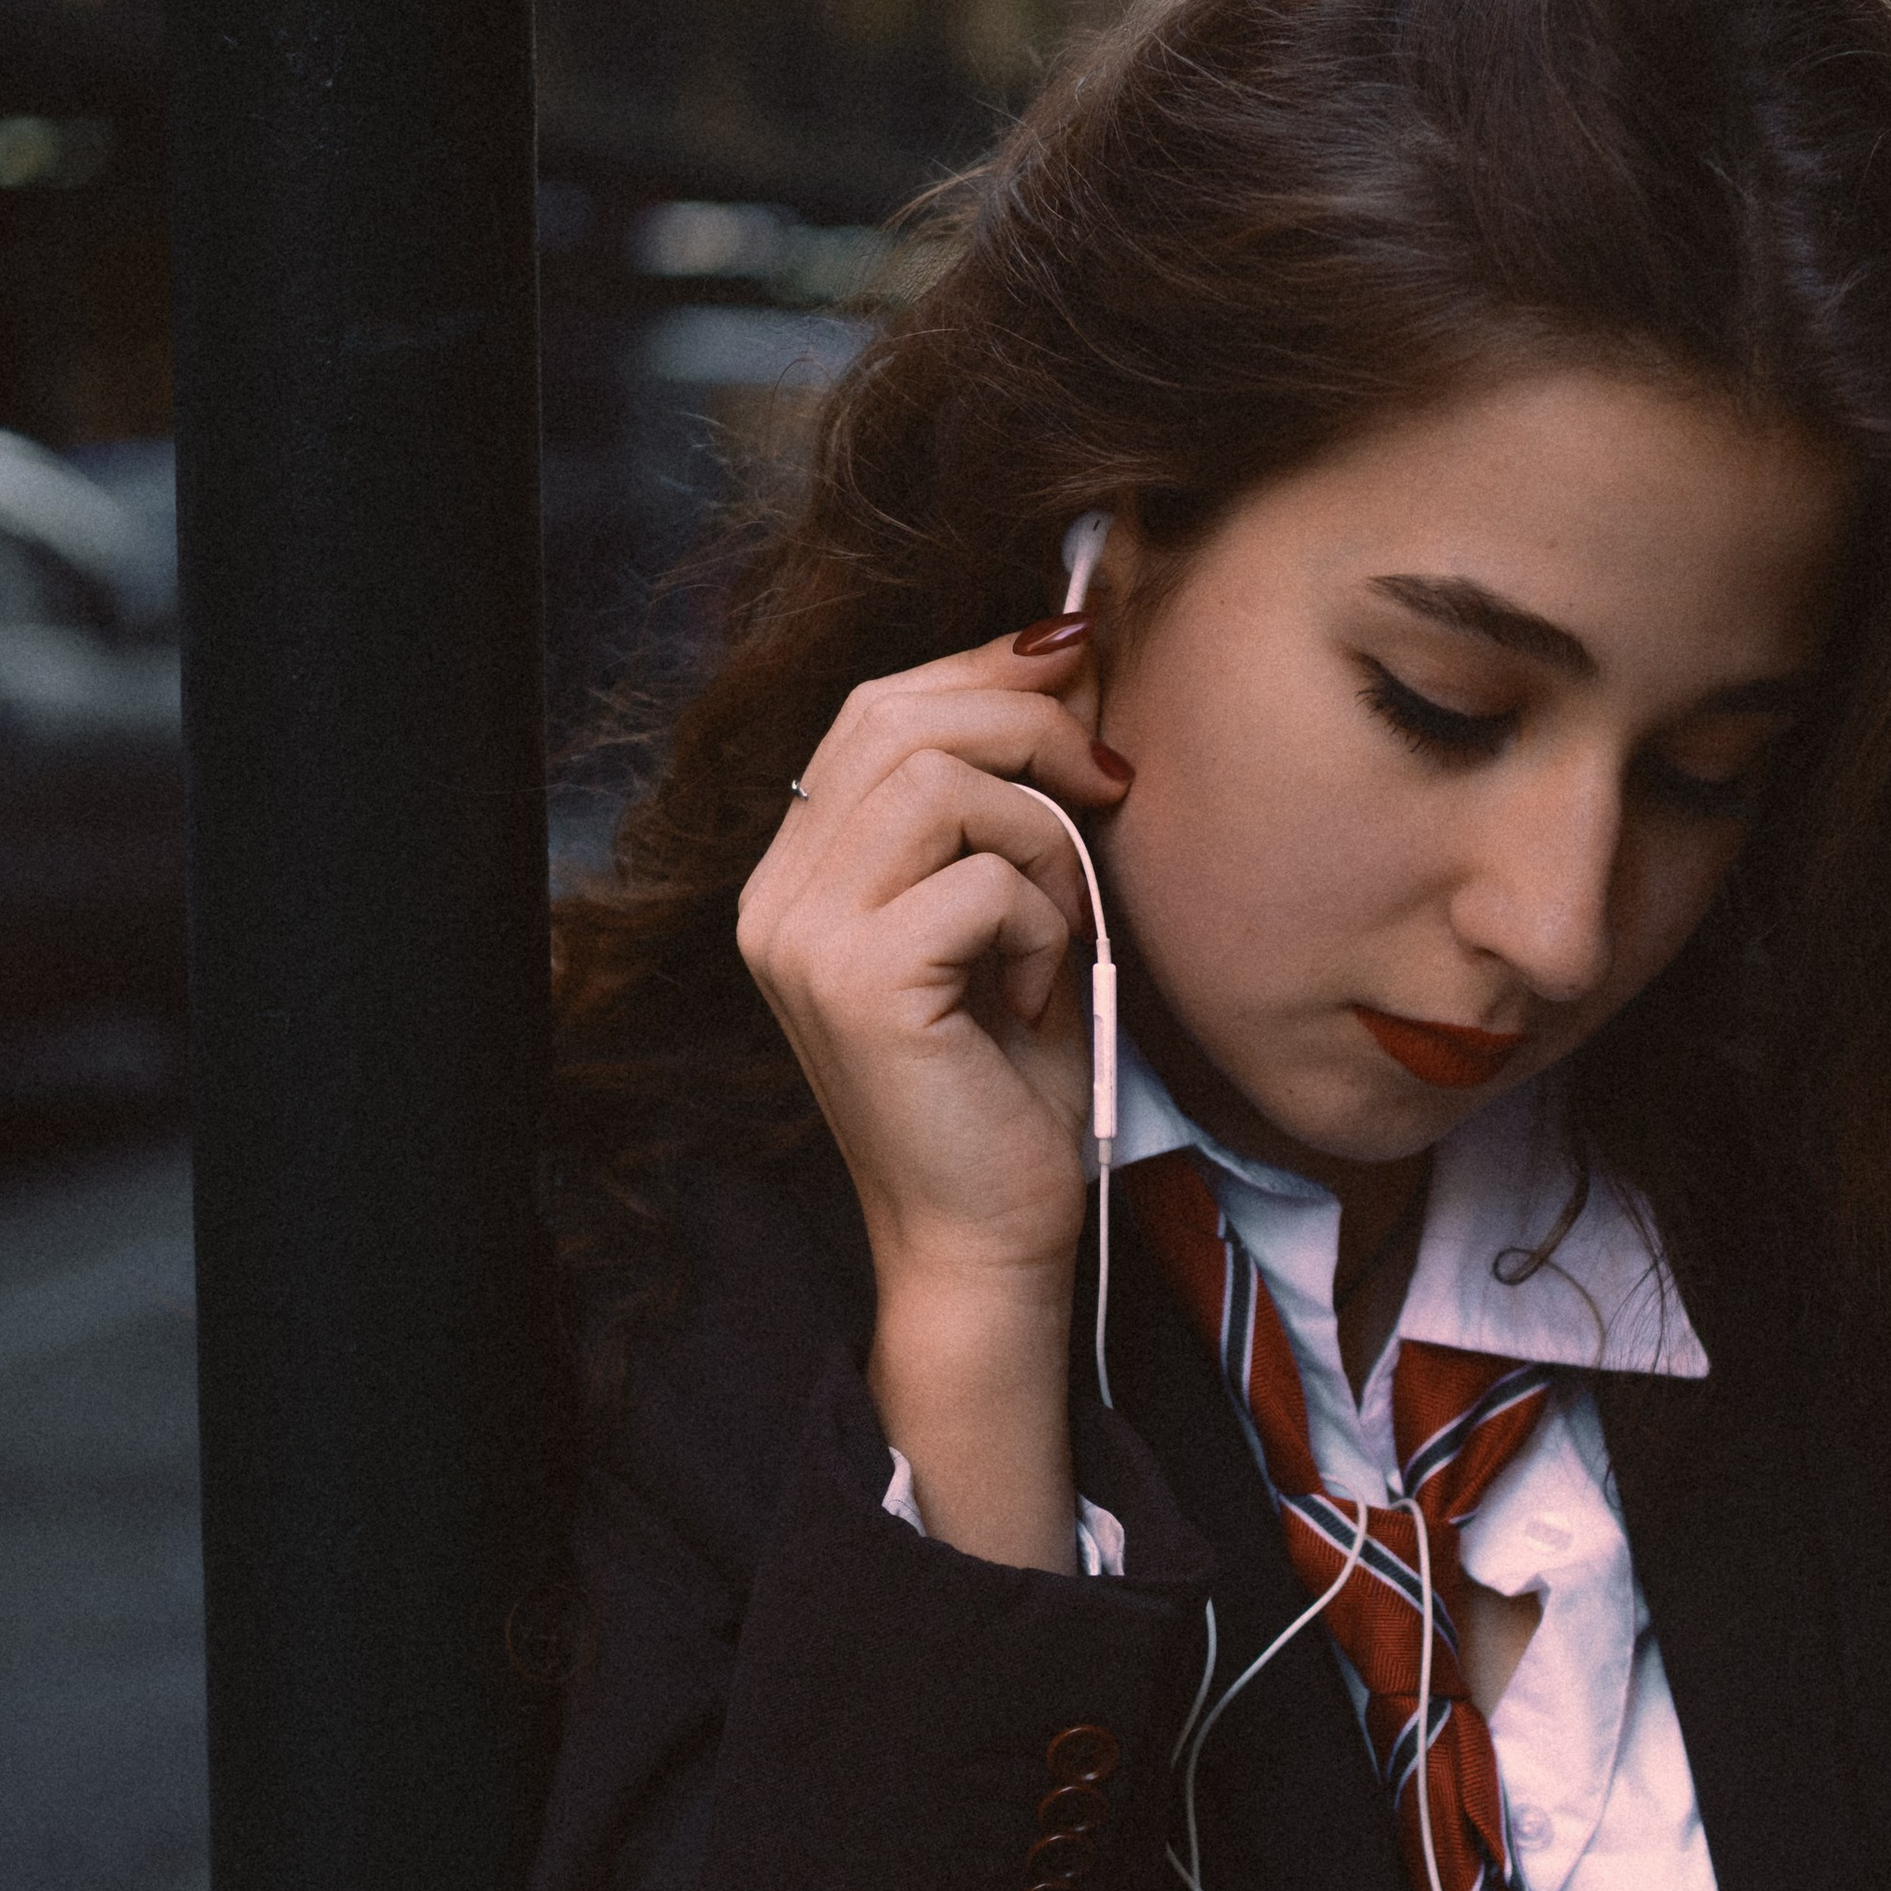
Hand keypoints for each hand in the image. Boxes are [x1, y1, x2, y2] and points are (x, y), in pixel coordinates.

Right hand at [736, 618, 1126, 1322]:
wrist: (988, 1239)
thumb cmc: (1011, 1085)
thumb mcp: (1014, 912)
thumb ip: (1015, 798)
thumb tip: (1072, 651)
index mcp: (801, 875)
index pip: (877, 707)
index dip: (986, 666)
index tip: (1085, 660)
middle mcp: (778, 897)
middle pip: (899, 716)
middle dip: (1031, 723)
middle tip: (1113, 781)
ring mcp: (805, 938)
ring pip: (943, 780)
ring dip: (1043, 838)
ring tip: (1063, 922)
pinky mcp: (858, 982)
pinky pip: (982, 878)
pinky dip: (1044, 921)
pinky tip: (1036, 992)